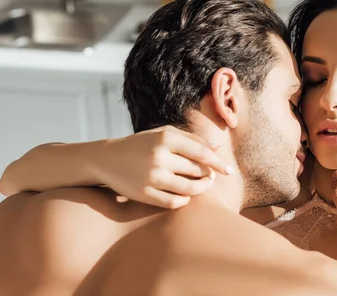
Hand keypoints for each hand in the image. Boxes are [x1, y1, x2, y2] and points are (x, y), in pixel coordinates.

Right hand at [90, 126, 232, 208]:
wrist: (106, 159)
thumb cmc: (141, 145)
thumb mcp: (163, 134)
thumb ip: (190, 139)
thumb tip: (217, 147)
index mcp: (166, 138)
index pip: (202, 152)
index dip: (218, 163)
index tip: (229, 170)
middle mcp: (159, 157)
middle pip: (197, 171)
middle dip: (207, 175)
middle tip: (210, 177)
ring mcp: (151, 176)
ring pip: (189, 188)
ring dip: (200, 189)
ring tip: (202, 186)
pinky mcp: (144, 194)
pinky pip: (174, 202)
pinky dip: (184, 200)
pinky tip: (184, 195)